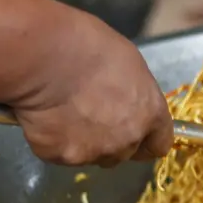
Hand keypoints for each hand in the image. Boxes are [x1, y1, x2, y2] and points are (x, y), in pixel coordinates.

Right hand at [10, 9, 172, 166]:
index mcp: (149, 113)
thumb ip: (134, 93)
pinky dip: (51, 140)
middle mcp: (127, 139)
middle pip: (124, 153)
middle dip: (111, 140)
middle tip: (90, 116)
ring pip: (91, 156)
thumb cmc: (88, 46)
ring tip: (63, 113)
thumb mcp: (128, 64)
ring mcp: (94, 152)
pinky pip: (58, 153)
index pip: (158, 144)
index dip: (147, 141)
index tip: (137, 136)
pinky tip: (44, 117)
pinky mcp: (61, 156)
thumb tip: (127, 99)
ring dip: (82, 142)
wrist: (45, 57)